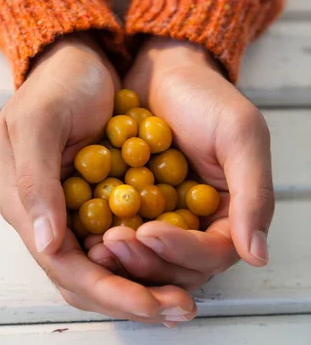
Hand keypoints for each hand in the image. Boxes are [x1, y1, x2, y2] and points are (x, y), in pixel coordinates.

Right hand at [0, 34, 196, 323]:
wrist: (77, 62)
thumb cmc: (56, 86)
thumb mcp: (38, 122)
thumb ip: (36, 182)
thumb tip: (48, 244)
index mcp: (26, 209)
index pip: (65, 268)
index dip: (108, 292)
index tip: (151, 304)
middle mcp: (47, 223)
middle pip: (86, 282)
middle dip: (131, 301)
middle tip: (178, 310)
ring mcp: (73, 217)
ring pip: (105, 272)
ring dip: (143, 288)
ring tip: (182, 299)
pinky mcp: (97, 207)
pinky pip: (122, 248)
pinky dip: (147, 263)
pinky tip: (177, 269)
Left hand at [88, 37, 274, 285]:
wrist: (162, 74)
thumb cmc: (205, 98)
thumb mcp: (240, 135)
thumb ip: (253, 195)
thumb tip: (257, 256)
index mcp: (229, 216)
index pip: (211, 254)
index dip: (182, 251)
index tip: (149, 230)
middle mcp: (197, 229)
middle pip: (176, 270)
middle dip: (145, 260)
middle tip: (114, 240)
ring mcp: (163, 225)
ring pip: (146, 263)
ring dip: (123, 259)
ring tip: (97, 243)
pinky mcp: (132, 217)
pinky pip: (120, 241)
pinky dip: (105, 244)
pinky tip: (86, 236)